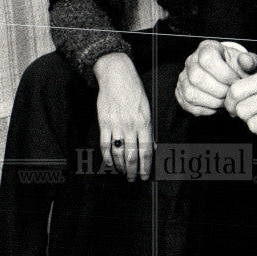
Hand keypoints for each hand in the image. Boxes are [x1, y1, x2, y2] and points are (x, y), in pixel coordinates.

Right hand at [94, 53, 151, 180]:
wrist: (117, 76)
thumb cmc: (134, 92)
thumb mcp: (147, 108)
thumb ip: (147, 128)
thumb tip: (152, 147)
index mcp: (144, 122)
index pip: (146, 150)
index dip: (146, 166)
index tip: (145, 176)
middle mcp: (131, 125)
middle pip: (132, 154)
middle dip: (133, 170)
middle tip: (133, 179)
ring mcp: (116, 124)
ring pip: (118, 152)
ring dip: (120, 166)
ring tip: (123, 173)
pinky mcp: (104, 122)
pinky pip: (105, 144)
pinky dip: (107, 156)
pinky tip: (110, 164)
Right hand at [175, 40, 256, 116]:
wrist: (232, 76)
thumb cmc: (239, 68)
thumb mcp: (249, 62)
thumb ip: (250, 62)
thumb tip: (245, 61)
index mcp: (207, 48)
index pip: (207, 59)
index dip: (224, 74)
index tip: (237, 81)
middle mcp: (191, 61)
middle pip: (197, 78)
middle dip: (219, 90)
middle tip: (232, 94)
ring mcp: (184, 78)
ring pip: (191, 93)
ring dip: (212, 102)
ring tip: (226, 101)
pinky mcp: (181, 93)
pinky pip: (188, 105)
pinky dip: (206, 109)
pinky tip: (218, 106)